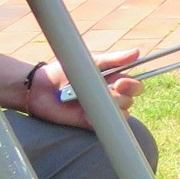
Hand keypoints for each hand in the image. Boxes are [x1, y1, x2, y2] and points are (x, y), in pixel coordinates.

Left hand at [22, 51, 143, 128]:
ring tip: (95, 101)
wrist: (41, 86)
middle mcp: (110, 97)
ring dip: (112, 109)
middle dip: (123, 97)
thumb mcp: (92, 62)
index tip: (120, 83)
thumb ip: (114, 59)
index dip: (133, 86)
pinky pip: (103, 126)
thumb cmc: (66, 70)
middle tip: (111, 90)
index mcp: (114, 81)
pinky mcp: (88, 123)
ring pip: (121, 115)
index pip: (135, 86)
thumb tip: (137, 52)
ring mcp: (100, 110)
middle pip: (129, 101)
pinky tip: (86, 113)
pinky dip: (98, 120)